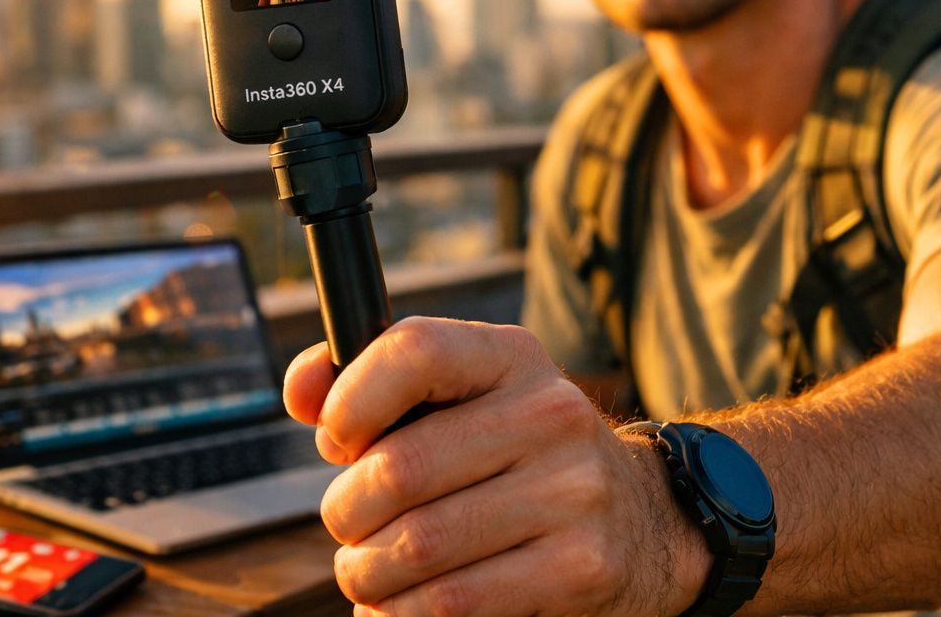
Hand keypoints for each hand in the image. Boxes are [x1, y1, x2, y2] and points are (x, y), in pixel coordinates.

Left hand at [282, 317, 708, 616]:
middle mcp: (550, 413)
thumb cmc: (514, 455)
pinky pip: (451, 604)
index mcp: (510, 357)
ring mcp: (572, 492)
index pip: (414, 350)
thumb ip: (372, 384)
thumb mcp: (462, 399)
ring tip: (369, 570)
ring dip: (366, 572)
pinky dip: (400, 614)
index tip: (337, 439)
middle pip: (398, 469)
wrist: (640, 520)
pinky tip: (398, 606)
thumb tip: (301, 389)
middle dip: (346, 512)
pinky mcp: (580, 567)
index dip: (351, 399)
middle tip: (350, 527)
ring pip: (415, 546)